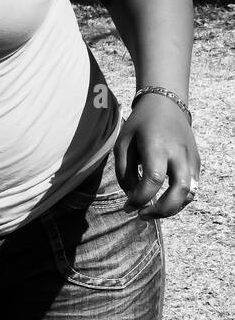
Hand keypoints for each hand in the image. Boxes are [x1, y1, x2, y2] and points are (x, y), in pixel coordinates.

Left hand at [114, 95, 200, 218]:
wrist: (166, 104)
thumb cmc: (140, 124)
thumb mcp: (123, 143)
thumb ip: (124, 172)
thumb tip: (132, 197)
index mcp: (157, 146)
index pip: (153, 180)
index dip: (139, 198)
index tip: (127, 205)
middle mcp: (179, 153)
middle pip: (180, 191)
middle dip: (161, 211)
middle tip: (142, 215)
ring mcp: (191, 158)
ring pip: (190, 194)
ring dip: (171, 209)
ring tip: (151, 211)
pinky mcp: (196, 162)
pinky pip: (192, 188)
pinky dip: (178, 200)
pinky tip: (161, 200)